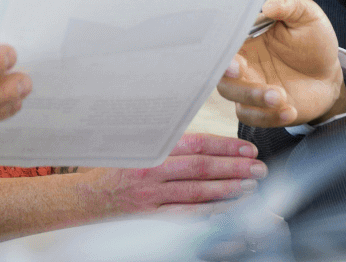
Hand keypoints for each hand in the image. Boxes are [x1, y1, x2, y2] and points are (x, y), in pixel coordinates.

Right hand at [76, 133, 265, 217]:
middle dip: (234, 168)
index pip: (195, 145)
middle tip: (258, 167)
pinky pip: (188, 215)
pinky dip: (211, 211)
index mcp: (150, 148)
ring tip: (250, 185)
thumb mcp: (134, 140)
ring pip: (198, 193)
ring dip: (228, 190)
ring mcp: (154, 197)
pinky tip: (229, 207)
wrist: (86, 196)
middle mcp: (153, 172)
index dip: (224, 146)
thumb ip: (164, 135)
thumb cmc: (113, 164)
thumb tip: (200, 129)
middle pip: (201, 169)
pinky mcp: (154, 216)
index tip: (246, 148)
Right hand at [218, 0, 345, 126]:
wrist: (328, 74)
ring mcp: (248, 85)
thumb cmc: (313, 39)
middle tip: (242, 71)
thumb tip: (268, 4)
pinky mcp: (260, 108)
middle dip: (227, 74)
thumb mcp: (306, 14)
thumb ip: (288, 2)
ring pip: (232, 94)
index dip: (222, 47)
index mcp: (245, 35)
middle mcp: (241, 60)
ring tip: (281, 96)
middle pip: (219, 69)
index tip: (234, 54)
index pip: (223, 38)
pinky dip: (268, 116)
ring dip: (252, 97)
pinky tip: (290, 110)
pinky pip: (252, 116)